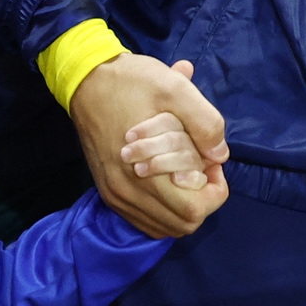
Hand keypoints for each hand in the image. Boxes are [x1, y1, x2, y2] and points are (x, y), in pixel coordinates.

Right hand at [70, 54, 228, 238]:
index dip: (214, 189)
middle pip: (182, 224)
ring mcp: (115, 194)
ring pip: (164, 226)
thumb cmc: (131, 82)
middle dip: (202, 198)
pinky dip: (163, 210)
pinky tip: (166, 182)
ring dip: (183, 206)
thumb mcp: (175, 88)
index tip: (209, 160)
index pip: (194, 211)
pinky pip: (144, 220)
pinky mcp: (108, 192)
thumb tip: (220, 155)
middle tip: (199, 166)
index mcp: (143, 173)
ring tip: (183, 172)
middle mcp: (126, 192)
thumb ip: (204, 122)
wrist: (85, 79)